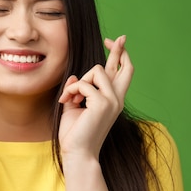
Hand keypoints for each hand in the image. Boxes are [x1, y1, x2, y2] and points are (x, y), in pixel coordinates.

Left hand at [58, 35, 133, 159]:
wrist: (77, 153)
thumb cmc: (75, 133)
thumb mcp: (74, 105)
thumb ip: (77, 89)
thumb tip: (75, 77)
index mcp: (112, 100)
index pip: (121, 73)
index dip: (120, 55)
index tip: (115, 42)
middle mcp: (117, 99)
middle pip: (125, 67)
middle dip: (120, 50)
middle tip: (118, 38)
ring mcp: (112, 100)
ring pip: (97, 70)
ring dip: (79, 81)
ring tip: (70, 98)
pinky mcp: (103, 103)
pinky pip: (84, 83)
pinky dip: (71, 90)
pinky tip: (66, 102)